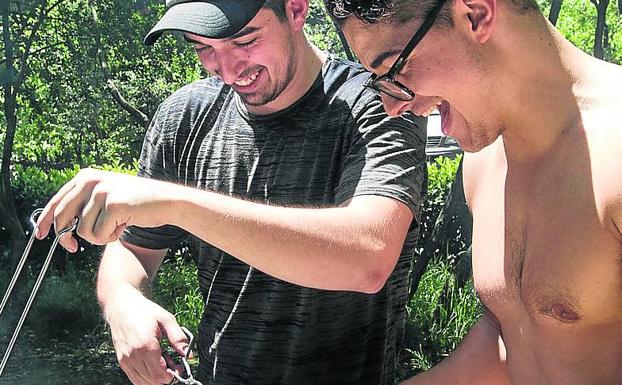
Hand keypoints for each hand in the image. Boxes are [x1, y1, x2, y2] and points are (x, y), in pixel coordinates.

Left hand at [36, 168, 173, 251]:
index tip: (41, 235)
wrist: (167, 201)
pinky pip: (99, 235)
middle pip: (63, 217)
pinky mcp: (113, 205)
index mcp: (85, 177)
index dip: (46, 221)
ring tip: (116, 226)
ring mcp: (102, 192)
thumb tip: (59, 228)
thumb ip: (83, 206)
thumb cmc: (136, 203)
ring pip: (83, 231)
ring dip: (99, 236)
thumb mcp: (105, 197)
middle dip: (67, 237)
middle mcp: (90, 181)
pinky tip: (124, 225)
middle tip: (72, 248)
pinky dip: (111, 237)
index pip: (57, 201)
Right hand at [106, 287, 189, 384]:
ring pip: (143, 382)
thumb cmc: (143, 311)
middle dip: (167, 377)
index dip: (173, 375)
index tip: (180, 367)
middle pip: (153, 381)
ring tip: (164, 362)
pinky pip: (135, 378)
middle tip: (174, 364)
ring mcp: (125, 361)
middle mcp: (133, 356)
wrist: (121, 307)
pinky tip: (153, 364)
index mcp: (145, 346)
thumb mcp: (166, 319)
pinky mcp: (121, 362)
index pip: (160, 375)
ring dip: (156, 377)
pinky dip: (146, 377)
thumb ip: (178, 337)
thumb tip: (188, 354)